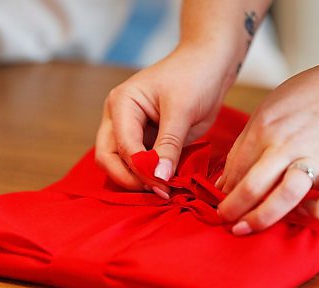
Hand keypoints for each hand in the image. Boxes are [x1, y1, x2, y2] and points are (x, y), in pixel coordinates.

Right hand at [96, 44, 233, 196]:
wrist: (209, 65)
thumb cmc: (195, 77)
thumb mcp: (182, 110)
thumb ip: (169, 144)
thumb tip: (159, 178)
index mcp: (121, 104)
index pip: (122, 146)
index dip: (140, 170)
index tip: (164, 186)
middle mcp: (119, 118)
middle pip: (109, 158)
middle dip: (130, 179)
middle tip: (160, 192)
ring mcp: (131, 130)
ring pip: (121, 164)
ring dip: (140, 180)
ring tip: (166, 190)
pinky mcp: (146, 139)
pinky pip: (141, 163)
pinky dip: (151, 175)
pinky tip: (169, 183)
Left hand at [216, 48, 318, 235]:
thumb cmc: (303, 97)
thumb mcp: (264, 111)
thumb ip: (243, 147)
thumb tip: (224, 182)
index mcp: (264, 130)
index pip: (235, 170)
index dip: (223, 192)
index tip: (220, 203)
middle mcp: (284, 146)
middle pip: (251, 187)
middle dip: (231, 210)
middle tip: (225, 220)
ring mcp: (312, 158)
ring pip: (285, 196)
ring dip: (262, 217)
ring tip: (250, 226)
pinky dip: (316, 211)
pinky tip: (303, 212)